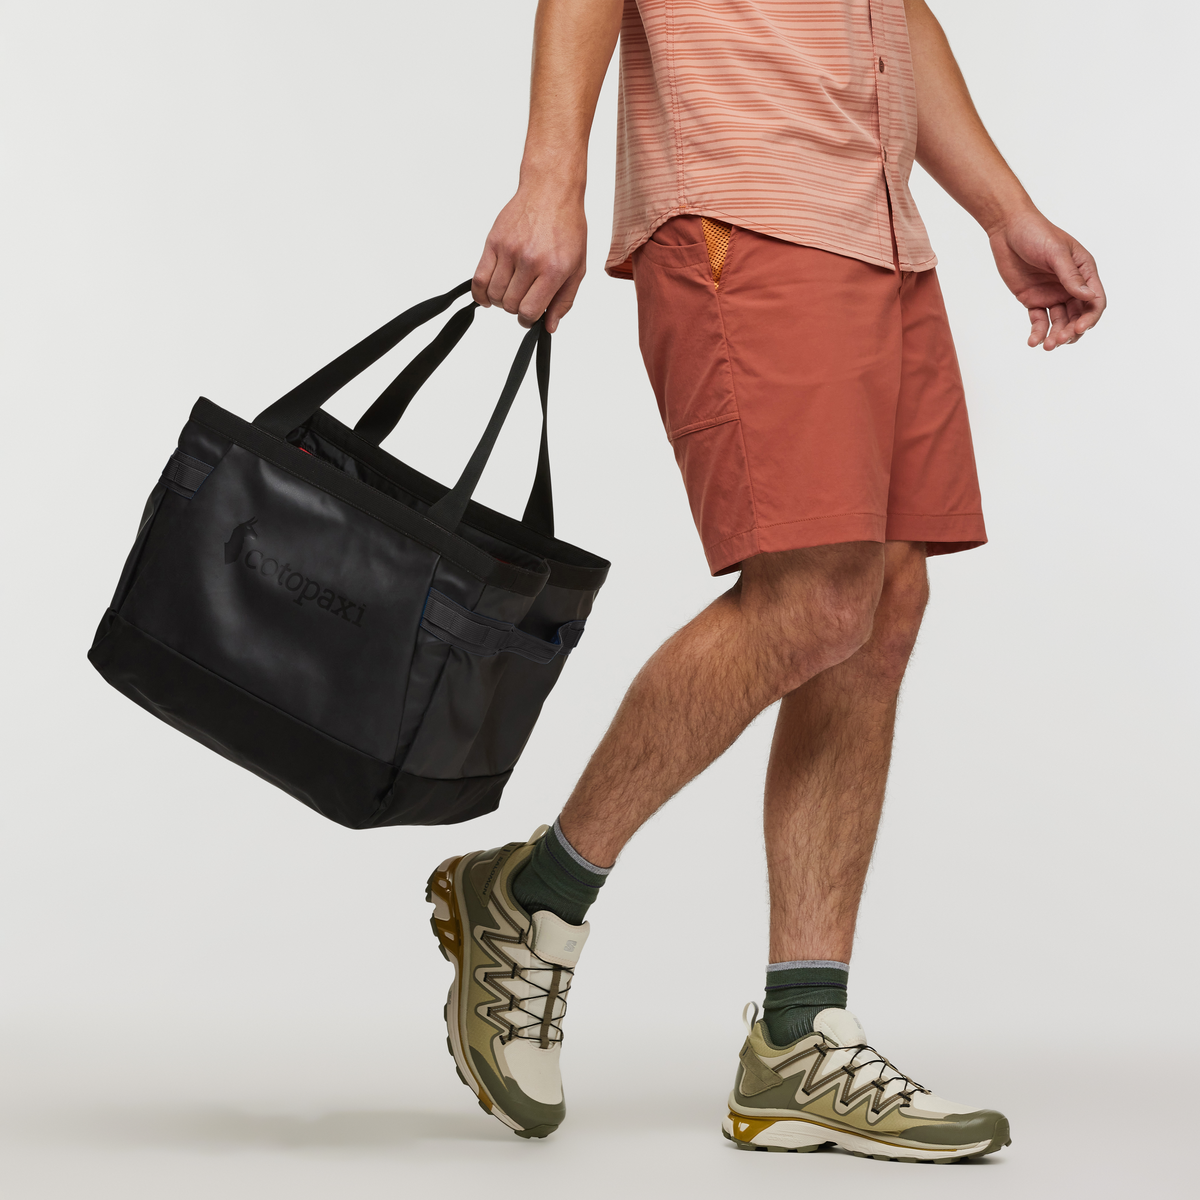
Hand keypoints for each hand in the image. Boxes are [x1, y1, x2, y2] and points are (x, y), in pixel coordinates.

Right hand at [472, 182, 586, 332]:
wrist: (551, 191)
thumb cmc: (567, 227)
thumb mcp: (577, 266)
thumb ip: (564, 300)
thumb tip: (549, 326)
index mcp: (553, 269)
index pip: (530, 311)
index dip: (529, 320)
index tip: (531, 317)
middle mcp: (529, 260)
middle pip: (510, 305)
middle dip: (517, 309)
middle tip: (524, 299)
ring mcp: (509, 250)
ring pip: (494, 295)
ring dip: (500, 301)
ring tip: (511, 291)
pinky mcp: (493, 242)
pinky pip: (478, 278)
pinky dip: (480, 294)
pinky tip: (487, 296)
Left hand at [988, 210, 1105, 350]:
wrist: (1008, 230)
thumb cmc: (1036, 234)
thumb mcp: (1056, 253)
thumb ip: (1070, 276)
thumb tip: (1088, 297)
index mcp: (1084, 271)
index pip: (1095, 301)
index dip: (1090, 318)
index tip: (1079, 328)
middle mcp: (1071, 286)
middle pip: (1078, 316)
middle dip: (1071, 331)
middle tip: (1058, 341)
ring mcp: (1053, 294)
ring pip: (1060, 322)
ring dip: (1055, 335)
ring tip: (1046, 346)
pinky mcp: (1034, 300)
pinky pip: (1039, 320)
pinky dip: (1038, 332)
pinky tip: (1033, 342)